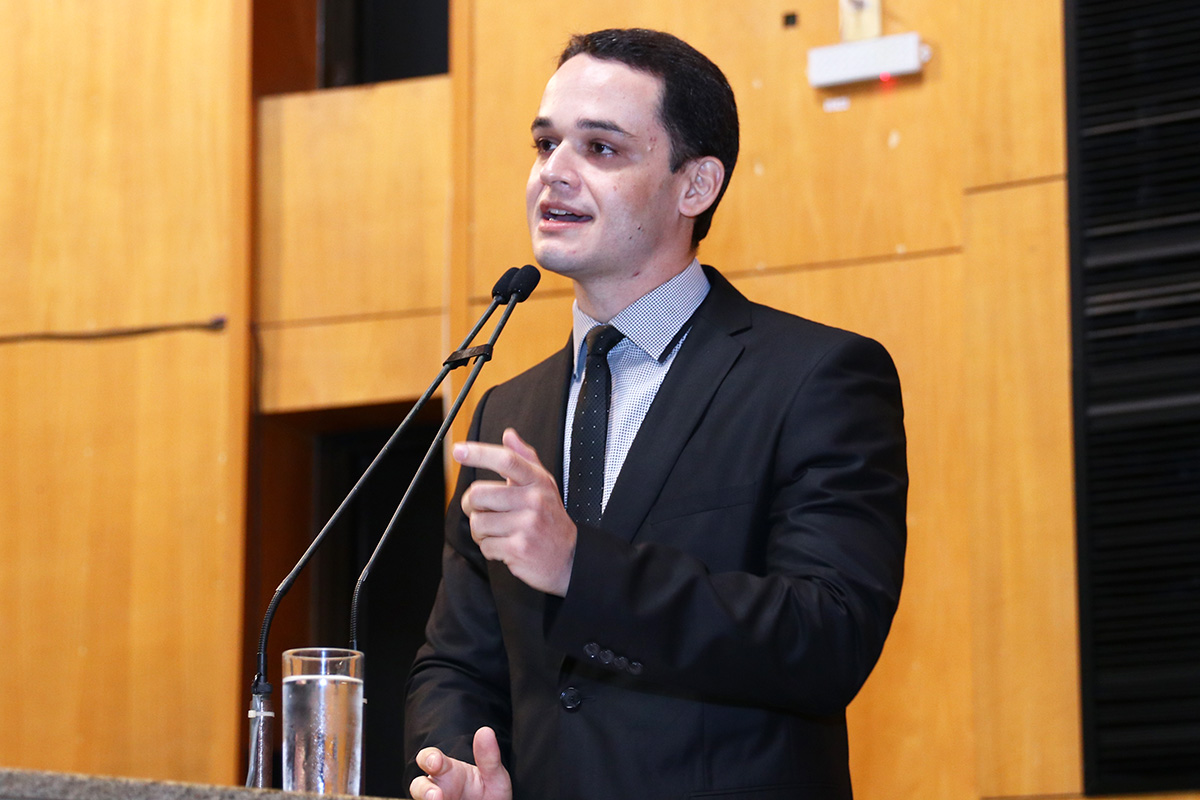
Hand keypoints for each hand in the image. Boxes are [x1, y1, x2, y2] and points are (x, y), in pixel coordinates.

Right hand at [409, 726, 512, 799]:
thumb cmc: (489, 793)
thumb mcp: (494, 776)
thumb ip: (489, 757)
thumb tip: (486, 731)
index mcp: (448, 771)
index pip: (430, 758)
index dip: (429, 758)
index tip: (436, 762)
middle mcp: (437, 789)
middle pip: (418, 786)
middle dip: (423, 789)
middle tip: (435, 796)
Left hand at [455, 428, 576, 595]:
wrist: (569, 557)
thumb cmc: (551, 518)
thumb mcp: (544, 485)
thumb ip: (525, 458)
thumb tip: (509, 435)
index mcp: (537, 481)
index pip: (506, 460)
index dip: (479, 454)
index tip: (459, 450)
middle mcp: (533, 500)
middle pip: (478, 494)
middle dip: (471, 506)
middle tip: (482, 511)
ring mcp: (527, 525)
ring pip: (477, 522)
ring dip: (481, 531)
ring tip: (498, 532)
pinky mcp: (519, 548)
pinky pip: (485, 545)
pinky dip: (490, 548)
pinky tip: (505, 546)